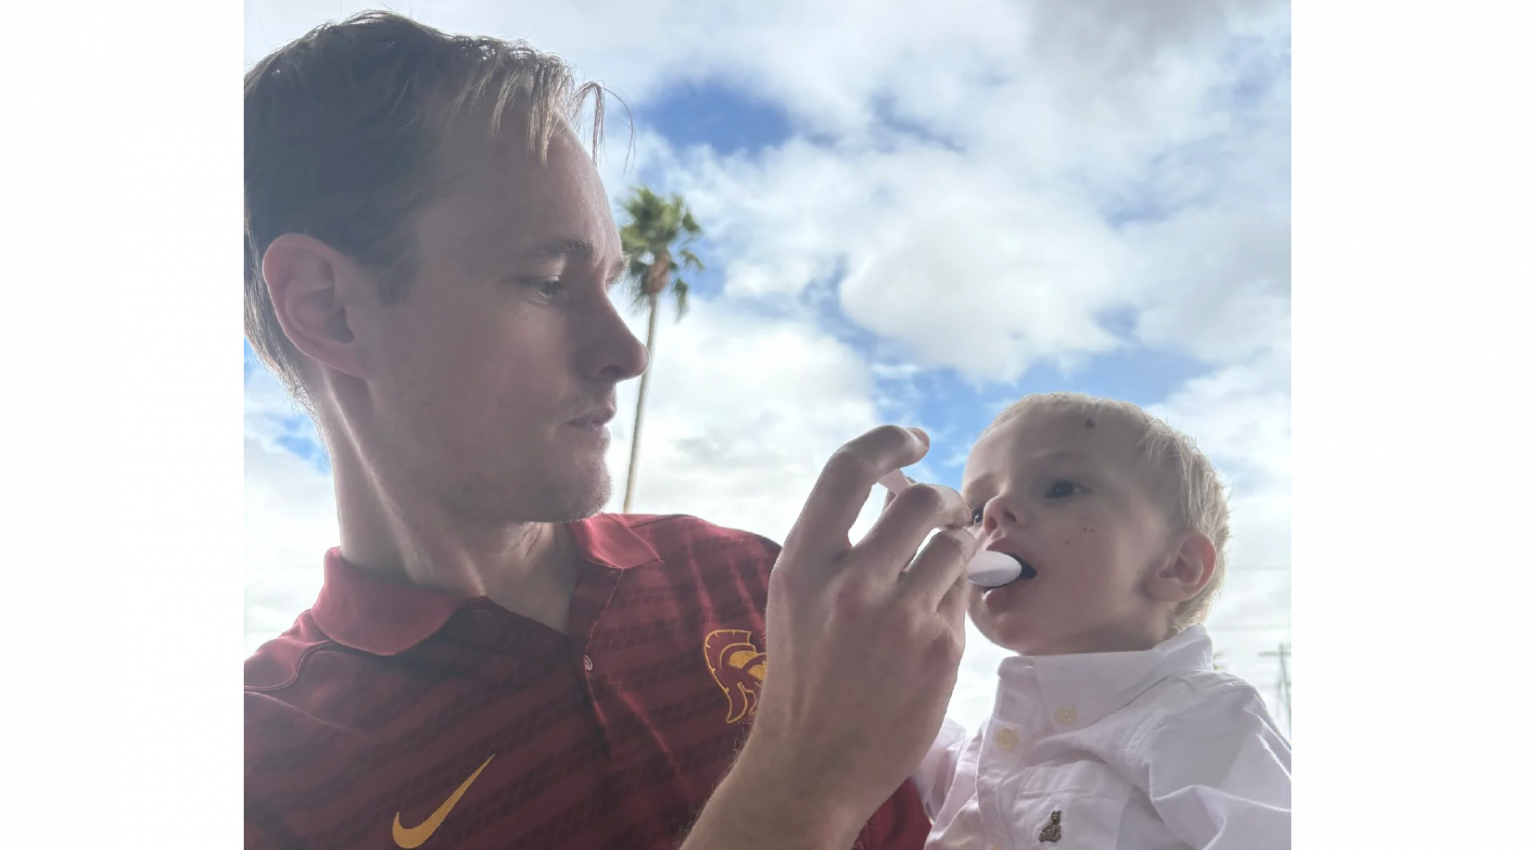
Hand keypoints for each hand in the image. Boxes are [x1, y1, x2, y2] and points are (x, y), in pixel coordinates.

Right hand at [682, 425, 976, 848]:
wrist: (812, 762)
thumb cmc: (805, 675)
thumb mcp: (795, 597)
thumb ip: (835, 544)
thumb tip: (889, 487)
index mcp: (804, 561)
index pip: (848, 468)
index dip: (888, 441)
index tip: (914, 440)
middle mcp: (849, 581)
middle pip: (921, 499)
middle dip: (943, 498)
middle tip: (945, 512)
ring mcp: (899, 615)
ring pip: (953, 542)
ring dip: (958, 542)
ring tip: (946, 561)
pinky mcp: (940, 647)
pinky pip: (964, 591)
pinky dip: (957, 592)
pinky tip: (937, 613)